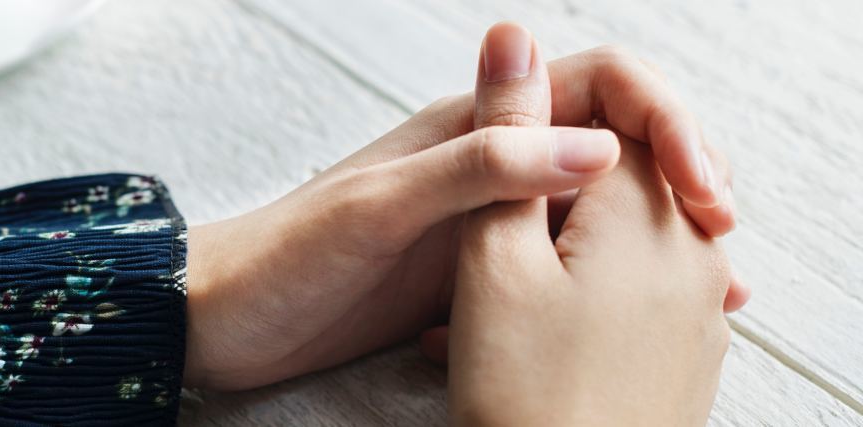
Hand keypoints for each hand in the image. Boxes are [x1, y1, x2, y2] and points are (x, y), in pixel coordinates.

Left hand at [183, 22, 742, 389]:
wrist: (225, 318)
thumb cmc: (284, 256)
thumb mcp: (381, 206)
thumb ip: (480, 169)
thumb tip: (600, 149)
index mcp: (471, 124)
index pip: (600, 83)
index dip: (665, 120)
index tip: (701, 186)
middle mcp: (489, 163)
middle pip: (615, 143)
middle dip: (678, 179)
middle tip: (719, 244)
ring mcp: (486, 220)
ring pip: (597, 209)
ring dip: (654, 238)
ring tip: (709, 289)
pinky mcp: (474, 274)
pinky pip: (561, 267)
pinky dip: (609, 285)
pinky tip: (639, 319)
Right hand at [444, 129, 729, 425]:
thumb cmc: (523, 390)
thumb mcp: (492, 255)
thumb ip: (506, 147)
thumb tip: (516, 52)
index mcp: (650, 212)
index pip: (609, 120)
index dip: (539, 134)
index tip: (493, 180)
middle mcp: (696, 253)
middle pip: (617, 181)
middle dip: (548, 200)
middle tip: (483, 245)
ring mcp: (701, 310)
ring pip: (621, 241)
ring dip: (553, 257)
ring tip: (487, 306)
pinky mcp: (691, 355)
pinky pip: (637, 296)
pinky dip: (581, 302)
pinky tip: (525, 338)